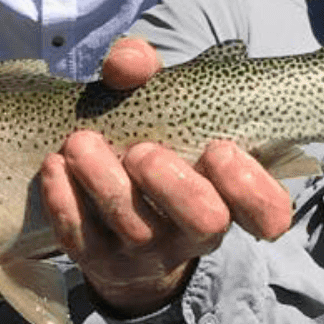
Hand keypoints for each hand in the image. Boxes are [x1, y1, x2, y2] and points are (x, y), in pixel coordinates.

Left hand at [39, 38, 293, 315]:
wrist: (108, 213)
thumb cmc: (146, 145)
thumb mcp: (154, 104)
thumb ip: (145, 71)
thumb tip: (128, 62)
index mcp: (228, 196)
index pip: (269, 213)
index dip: (251, 187)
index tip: (219, 148)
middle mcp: (195, 232)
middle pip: (205, 222)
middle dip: (175, 184)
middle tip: (141, 151)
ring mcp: (148, 253)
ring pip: (137, 230)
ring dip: (106, 183)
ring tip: (80, 143)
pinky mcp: (100, 261)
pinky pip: (83, 240)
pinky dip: (65, 201)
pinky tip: (54, 166)